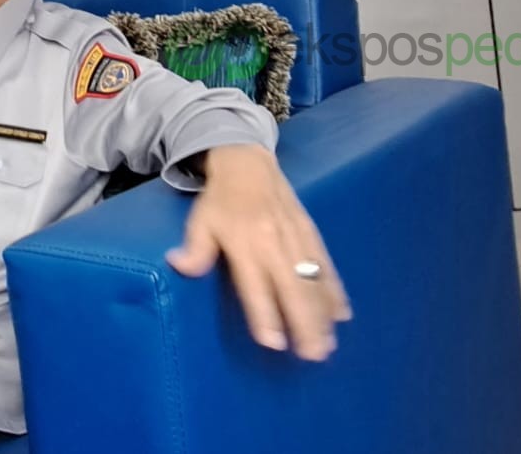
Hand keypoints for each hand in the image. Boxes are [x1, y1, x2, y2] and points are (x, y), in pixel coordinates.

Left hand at [165, 144, 351, 360]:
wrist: (249, 165)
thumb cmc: (220, 201)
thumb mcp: (199, 221)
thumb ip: (194, 248)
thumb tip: (178, 265)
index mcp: (245, 242)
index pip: (255, 285)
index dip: (265, 313)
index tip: (273, 343)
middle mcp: (274, 243)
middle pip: (292, 288)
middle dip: (304, 323)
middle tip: (313, 354)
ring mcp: (296, 238)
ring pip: (314, 281)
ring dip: (322, 313)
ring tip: (328, 344)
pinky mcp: (311, 234)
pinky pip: (326, 265)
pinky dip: (335, 290)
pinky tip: (342, 314)